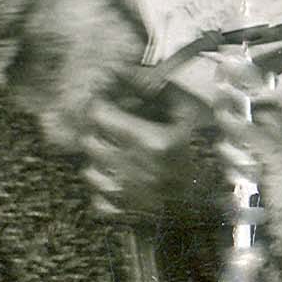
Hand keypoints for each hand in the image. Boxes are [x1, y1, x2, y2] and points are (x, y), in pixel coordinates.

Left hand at [77, 83, 213, 218]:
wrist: (194, 204)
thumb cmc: (186, 156)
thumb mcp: (182, 116)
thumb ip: (159, 90)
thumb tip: (128, 71)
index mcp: (149, 141)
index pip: (99, 115)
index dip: (98, 107)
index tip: (105, 105)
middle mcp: (132, 166)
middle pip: (89, 140)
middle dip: (97, 134)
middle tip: (108, 132)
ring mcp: (123, 192)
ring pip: (88, 169)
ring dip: (99, 162)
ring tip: (115, 158)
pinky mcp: (117, 210)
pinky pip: (94, 195)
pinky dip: (103, 189)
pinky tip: (118, 181)